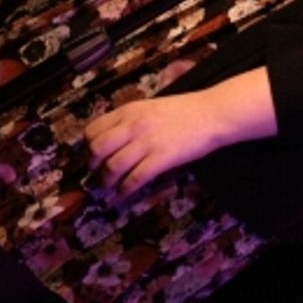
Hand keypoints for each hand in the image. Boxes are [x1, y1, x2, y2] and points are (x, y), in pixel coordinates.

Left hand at [85, 92, 225, 197]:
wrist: (214, 113)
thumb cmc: (186, 110)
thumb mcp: (152, 107)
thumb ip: (132, 119)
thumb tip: (114, 138)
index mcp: (129, 110)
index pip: (93, 129)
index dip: (88, 146)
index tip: (95, 155)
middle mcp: (133, 125)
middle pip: (97, 149)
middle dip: (94, 165)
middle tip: (99, 173)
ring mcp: (147, 142)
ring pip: (113, 166)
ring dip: (107, 181)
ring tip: (110, 188)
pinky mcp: (162, 158)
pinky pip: (135, 178)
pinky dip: (125, 190)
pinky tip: (124, 195)